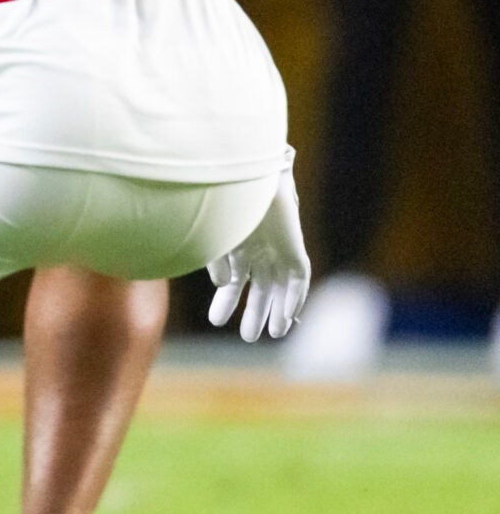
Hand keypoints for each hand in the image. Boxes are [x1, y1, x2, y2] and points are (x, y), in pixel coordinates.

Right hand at [207, 159, 310, 341]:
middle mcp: (257, 249)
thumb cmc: (221, 202)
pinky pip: (299, 280)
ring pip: (279, 288)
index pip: (233, 279)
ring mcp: (277, 249)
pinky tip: (288, 318)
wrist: (245, 177)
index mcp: (235, 244)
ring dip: (275, 311)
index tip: (217, 320)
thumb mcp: (213, 236)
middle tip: (245, 337)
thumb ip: (217, 260)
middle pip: (258, 287)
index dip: (227, 300)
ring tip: (270, 335)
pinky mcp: (295, 248)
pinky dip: (294, 299)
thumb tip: (223, 283)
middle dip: (252, 311)